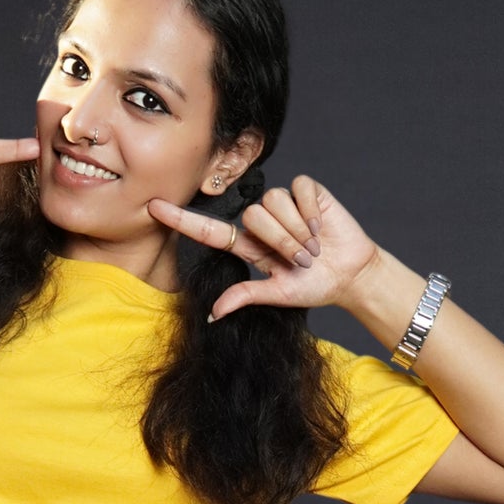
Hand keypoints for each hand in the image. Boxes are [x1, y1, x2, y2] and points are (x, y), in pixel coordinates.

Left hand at [147, 175, 379, 320]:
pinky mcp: (306, 190)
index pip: (209, 231)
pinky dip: (311, 212)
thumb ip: (246, 295)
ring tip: (314, 246)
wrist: (351, 274)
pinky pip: (298, 190)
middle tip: (302, 259)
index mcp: (249, 246)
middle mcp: (262, 221)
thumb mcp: (277, 295)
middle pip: (253, 216)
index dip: (181, 220)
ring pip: (274, 203)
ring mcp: (284, 203)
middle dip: (281, 242)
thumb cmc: (314, 285)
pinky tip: (322, 226)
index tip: (153, 207)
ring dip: (298, 230)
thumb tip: (213, 313)